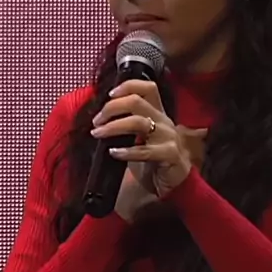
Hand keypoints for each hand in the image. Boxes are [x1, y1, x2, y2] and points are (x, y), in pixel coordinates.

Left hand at [90, 80, 206, 219]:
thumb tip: (99, 120)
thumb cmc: (154, 161)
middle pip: (137, 101)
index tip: (109, 94)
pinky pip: (145, 150)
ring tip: (98, 133)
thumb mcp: (140, 139)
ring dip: (113, 126)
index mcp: (158, 113)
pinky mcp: (170, 154)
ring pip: (138, 122)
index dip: (128, 86)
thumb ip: (126, 126)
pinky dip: (126, 151)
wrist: (175, 185)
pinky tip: (114, 153)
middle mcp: (164, 121)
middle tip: (97, 120)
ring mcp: (168, 137)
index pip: (147, 88)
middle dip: (112, 108)